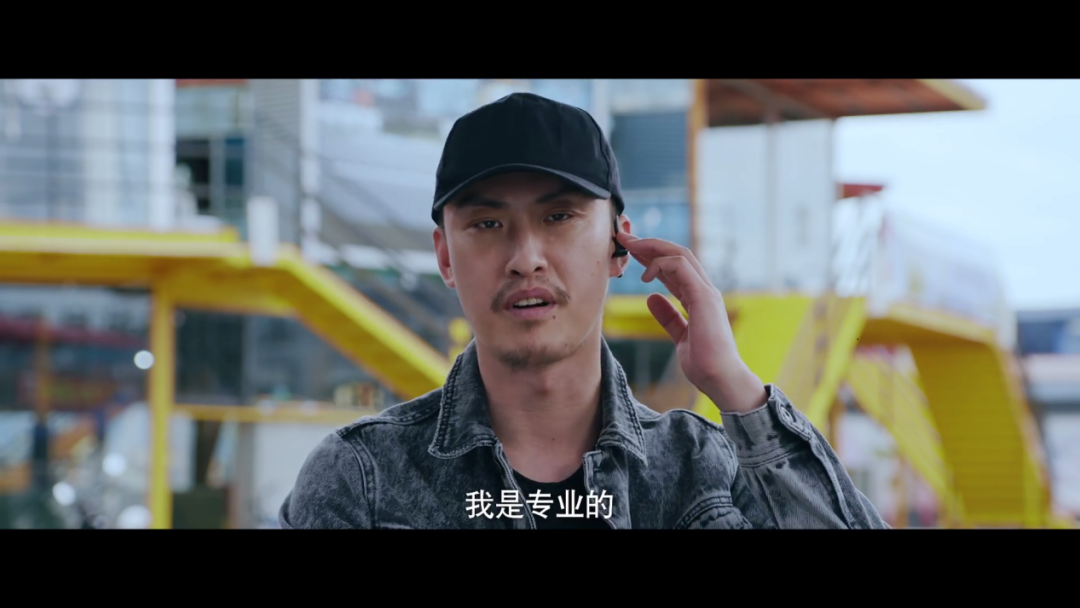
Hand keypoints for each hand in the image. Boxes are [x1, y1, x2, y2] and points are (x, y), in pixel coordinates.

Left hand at [615, 231, 766, 413]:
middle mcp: (704, 290)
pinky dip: (662, 264)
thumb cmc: (704, 363)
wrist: (721, 379)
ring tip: (630, 244)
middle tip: (624, 236)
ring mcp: (706, 292)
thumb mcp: (679, 336)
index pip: (674, 268)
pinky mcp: (704, 297)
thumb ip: (668, 317)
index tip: (629, 250)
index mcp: (699, 298)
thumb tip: (651, 299)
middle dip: (649, 244)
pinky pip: (682, 267)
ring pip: (680, 254)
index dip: (651, 256)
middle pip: (676, 255)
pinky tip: (645, 274)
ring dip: (653, 246)